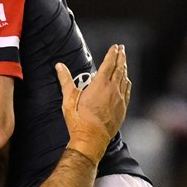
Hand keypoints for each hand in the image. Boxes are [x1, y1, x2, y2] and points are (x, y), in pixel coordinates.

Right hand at [56, 44, 129, 163]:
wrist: (91, 139)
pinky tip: (126, 81)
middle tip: (122, 49)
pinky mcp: (122, 109)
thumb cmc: (79, 120)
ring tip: (123, 62)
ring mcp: (119, 100)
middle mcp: (112, 90)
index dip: (112, 54)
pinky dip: (127, 83)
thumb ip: (65, 80)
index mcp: (100, 85)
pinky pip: (127, 91)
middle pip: (119, 69)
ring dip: (124, 69)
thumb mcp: (69, 99)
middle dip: (120, 57)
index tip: (115, 47)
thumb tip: (59, 66)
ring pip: (124, 79)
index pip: (108, 64)